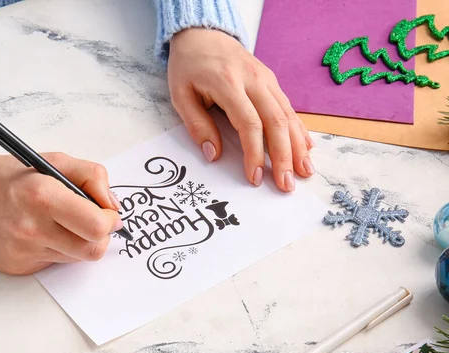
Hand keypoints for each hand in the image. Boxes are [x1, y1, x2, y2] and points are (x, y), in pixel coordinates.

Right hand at [0, 128, 121, 274]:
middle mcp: (31, 229)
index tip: (105, 211)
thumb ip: (91, 176)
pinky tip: (39, 232)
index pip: (96, 226)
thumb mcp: (53, 160)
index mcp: (42, 196)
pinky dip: (56, 249)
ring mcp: (22, 252)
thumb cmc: (9, 175)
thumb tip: (113, 207)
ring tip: (60, 221)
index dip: (109, 219)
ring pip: (75, 258)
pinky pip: (53, 263)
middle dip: (100, 236)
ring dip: (77, 241)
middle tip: (92, 221)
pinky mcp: (16, 267)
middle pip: (92, 250)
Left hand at [168, 28, 315, 191]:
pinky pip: (289, 107)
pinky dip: (299, 129)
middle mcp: (253, 80)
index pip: (249, 124)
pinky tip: (306, 148)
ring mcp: (266, 79)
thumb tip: (213, 155)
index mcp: (228, 84)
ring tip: (304, 172)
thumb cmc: (189, 66)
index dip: (255, 153)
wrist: (202, 33)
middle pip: (276, 122)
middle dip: (284, 156)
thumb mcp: (181, 95)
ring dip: (298, 146)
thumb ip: (197, 125)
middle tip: (286, 184)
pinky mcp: (271, 81)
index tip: (254, 177)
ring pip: (288, 115)